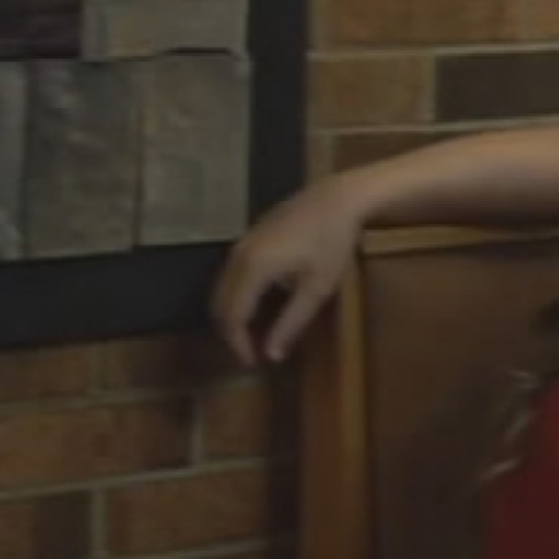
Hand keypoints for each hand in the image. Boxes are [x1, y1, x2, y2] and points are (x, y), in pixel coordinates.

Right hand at [208, 172, 373, 366]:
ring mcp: (241, 243)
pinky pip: (230, 273)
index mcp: (253, 269)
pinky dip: (236, 295)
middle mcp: (238, 256)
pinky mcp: (249, 236)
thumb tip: (272, 354)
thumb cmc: (332, 242)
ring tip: (251, 333)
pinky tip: (255, 305)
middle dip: (230, 331)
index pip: (232, 316)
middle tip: (249, 351)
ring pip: (221, 287)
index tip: (253, 361)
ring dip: (231, 313)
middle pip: (219, 303)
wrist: (339, 197)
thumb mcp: (318, 287)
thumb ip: (291, 322)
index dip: (238, 343)